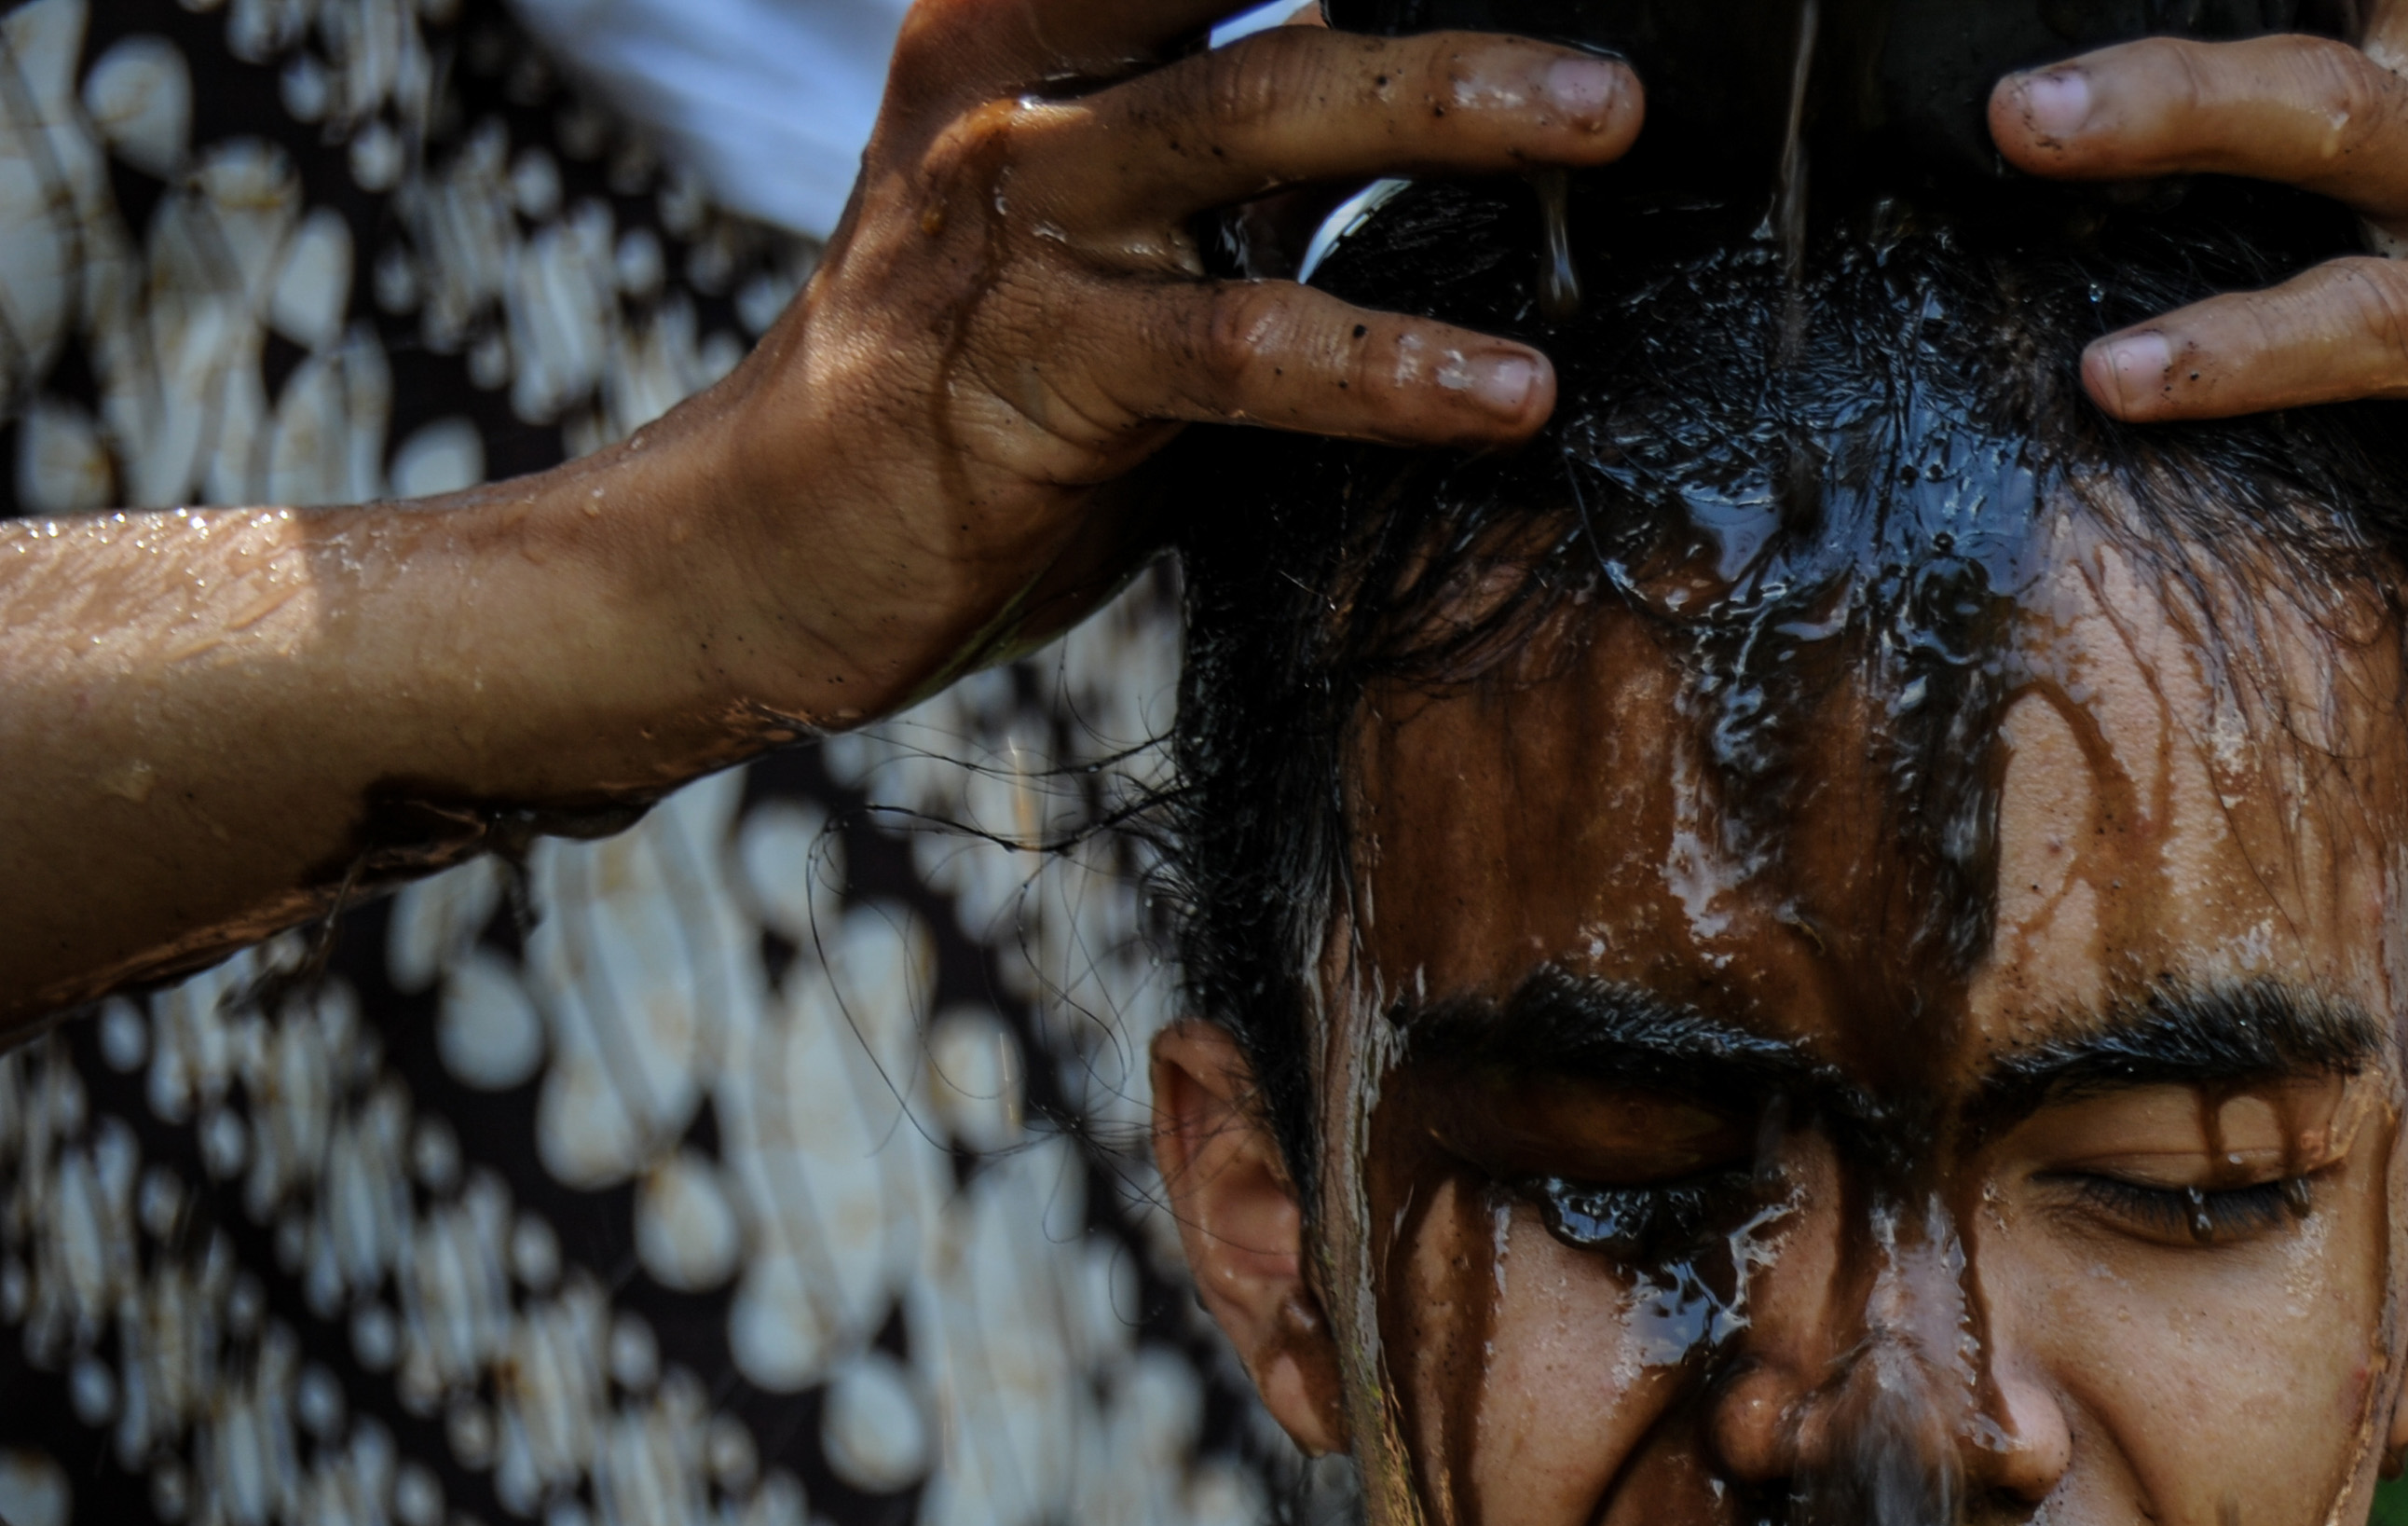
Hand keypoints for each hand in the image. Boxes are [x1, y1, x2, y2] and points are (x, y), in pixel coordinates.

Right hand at [615, 0, 1639, 726]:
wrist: (765, 552)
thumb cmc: (972, 386)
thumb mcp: (1120, 235)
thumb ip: (1255, 155)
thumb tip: (1444, 95)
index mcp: (1033, 22)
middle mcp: (1016, 86)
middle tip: (1604, 21)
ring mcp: (1017, 217)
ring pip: (1253, 119)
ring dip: (1446, 105)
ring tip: (1602, 117)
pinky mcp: (1033, 373)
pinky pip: (1238, 353)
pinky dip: (1388, 367)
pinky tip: (1506, 393)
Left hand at [1983, 0, 2407, 686]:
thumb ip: (2377, 225)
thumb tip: (2184, 255)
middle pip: (2322, 0)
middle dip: (2168, 0)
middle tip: (2011, 34)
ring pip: (2327, 117)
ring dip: (2162, 112)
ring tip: (2023, 128)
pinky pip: (2370, 327)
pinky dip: (2233, 349)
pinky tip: (2122, 378)